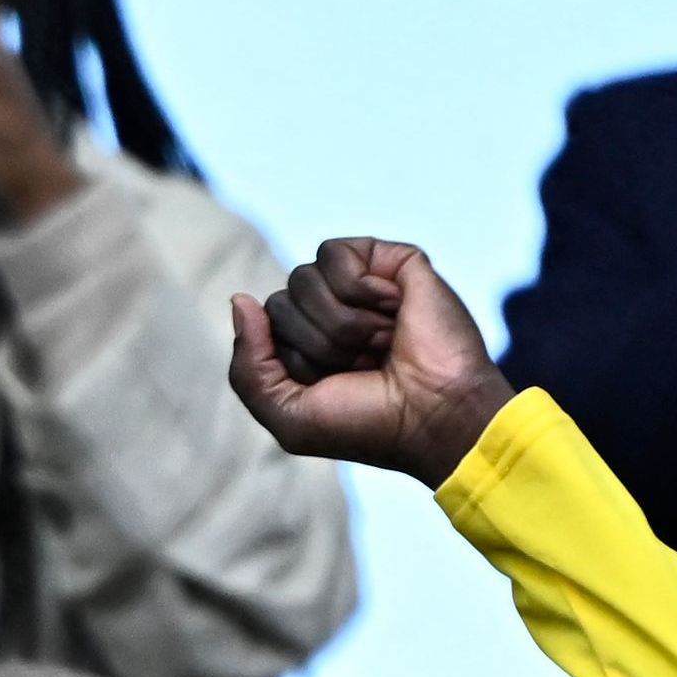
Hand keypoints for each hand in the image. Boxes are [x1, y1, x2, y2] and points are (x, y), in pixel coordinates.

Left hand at [229, 238, 513, 481]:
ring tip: (383, 342)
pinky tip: (393, 308)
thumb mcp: (286, 414)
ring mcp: (360, 285)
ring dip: (342, 323)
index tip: (337, 384)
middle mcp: (329, 311)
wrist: (435, 416)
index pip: (262, 325)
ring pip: (302, 278)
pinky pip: (334, 253)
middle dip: (319, 343)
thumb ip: (247, 366)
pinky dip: (359, 289)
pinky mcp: (390, 261)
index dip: (293, 359)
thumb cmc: (368, 423)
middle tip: (366, 364)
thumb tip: (240, 298)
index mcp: (304, 345)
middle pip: (280, 302)